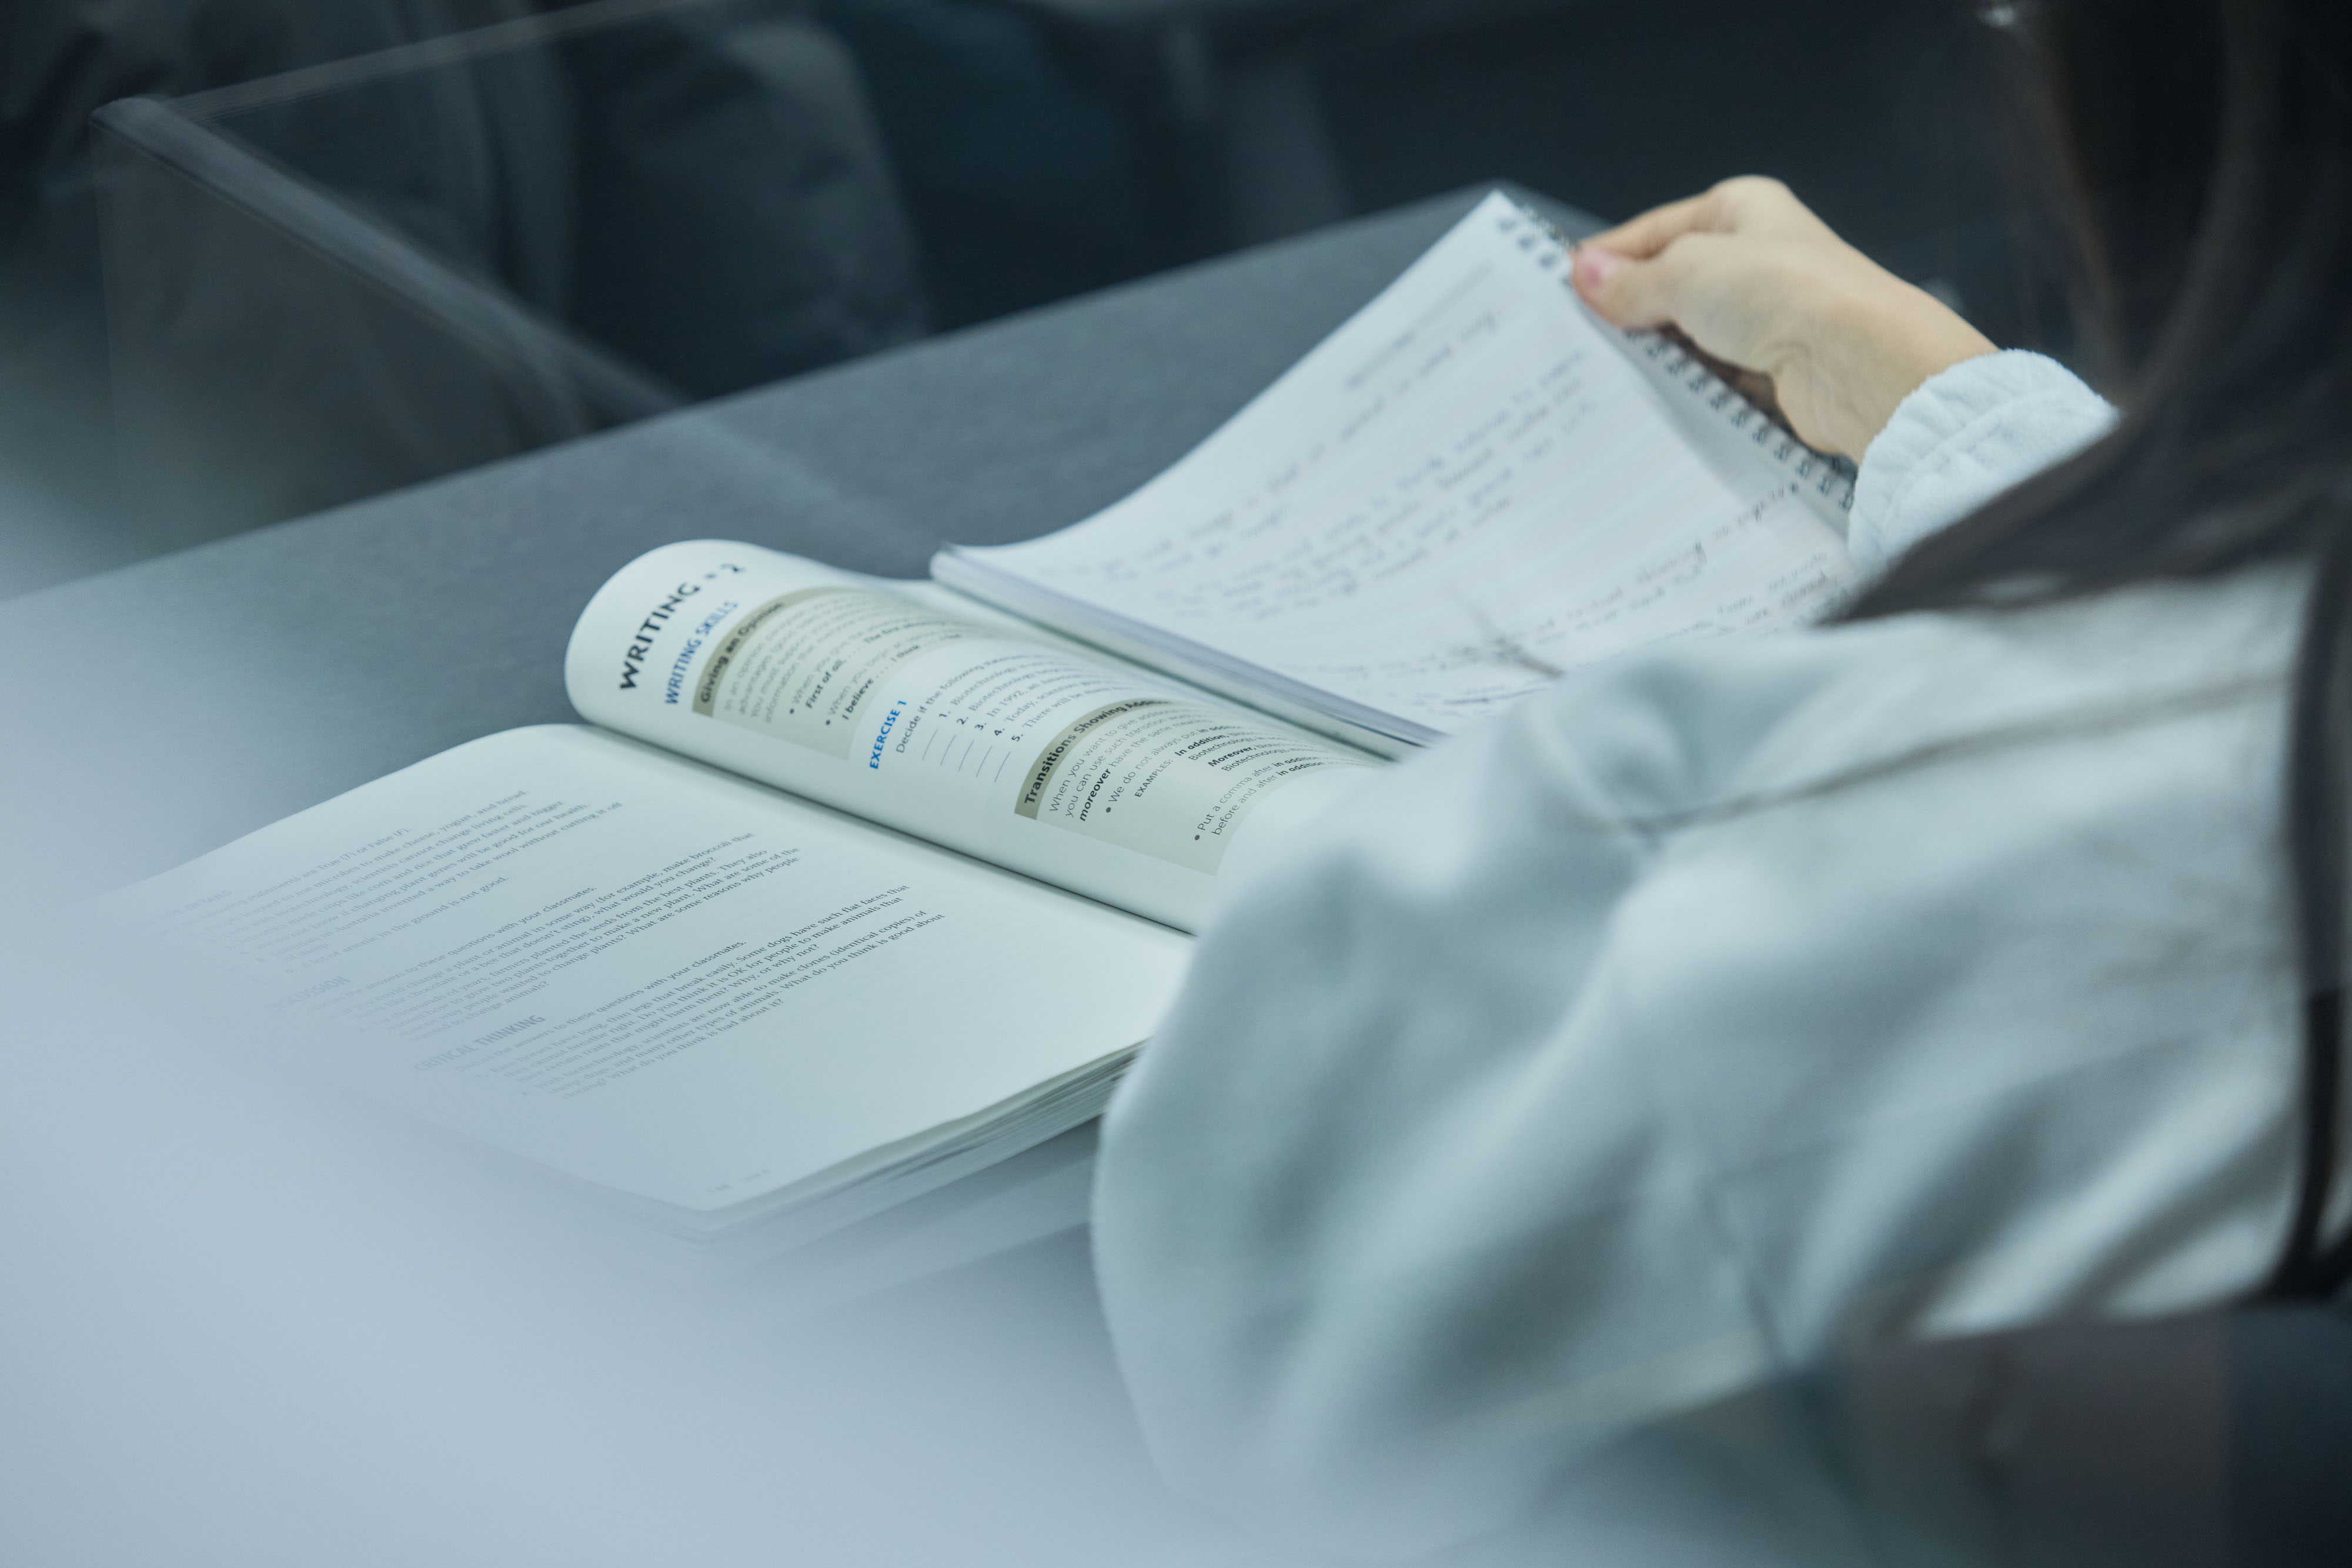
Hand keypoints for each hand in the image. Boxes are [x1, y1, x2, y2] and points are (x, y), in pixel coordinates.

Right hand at [1571, 177, 1995, 459]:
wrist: (1861, 364)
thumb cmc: (1790, 294)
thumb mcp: (1687, 273)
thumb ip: (1632, 282)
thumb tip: (1585, 274)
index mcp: (1741, 209)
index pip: (1655, 230)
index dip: (1609, 259)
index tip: (1565, 290)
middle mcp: (1759, 258)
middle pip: (1672, 287)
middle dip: (1631, 315)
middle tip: (1580, 341)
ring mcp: (1770, 316)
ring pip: (1692, 339)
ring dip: (1660, 359)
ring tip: (1612, 377)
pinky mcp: (1777, 371)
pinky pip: (1716, 381)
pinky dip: (1690, 392)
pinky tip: (1659, 404)